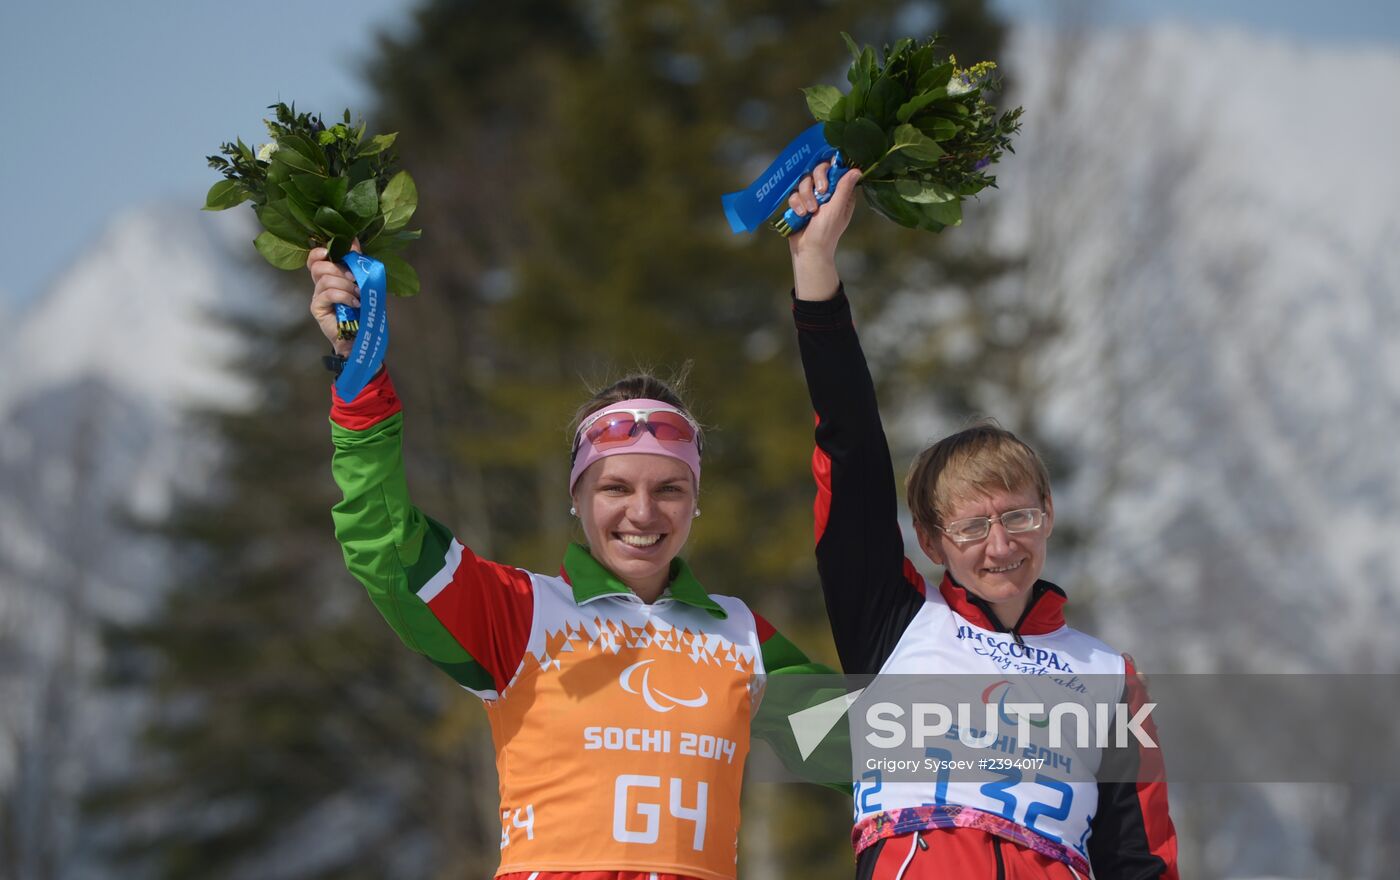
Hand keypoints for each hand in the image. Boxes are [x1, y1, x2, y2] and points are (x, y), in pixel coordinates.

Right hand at [306, 241, 360, 357]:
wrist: (361, 335)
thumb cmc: (362, 309)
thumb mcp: (363, 282)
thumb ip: (356, 263)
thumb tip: (354, 241)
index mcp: (328, 276)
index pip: (314, 259)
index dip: (318, 252)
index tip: (329, 251)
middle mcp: (319, 285)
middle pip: (318, 267)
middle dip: (339, 270)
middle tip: (354, 279)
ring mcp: (317, 297)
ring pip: (325, 280)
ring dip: (346, 285)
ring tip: (358, 294)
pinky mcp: (317, 308)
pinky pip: (327, 294)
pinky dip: (344, 296)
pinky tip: (354, 303)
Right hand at [787, 161, 860, 301]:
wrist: (808, 250)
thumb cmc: (826, 232)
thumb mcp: (837, 209)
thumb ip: (844, 188)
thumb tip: (857, 170)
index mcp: (841, 193)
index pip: (836, 170)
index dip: (830, 168)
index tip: (828, 175)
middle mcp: (827, 192)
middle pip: (818, 170)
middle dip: (816, 181)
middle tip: (820, 193)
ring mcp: (812, 197)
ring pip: (804, 181)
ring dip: (806, 196)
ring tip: (809, 211)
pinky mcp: (799, 203)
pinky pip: (794, 193)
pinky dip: (796, 204)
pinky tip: (800, 215)